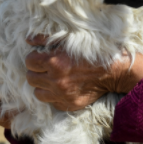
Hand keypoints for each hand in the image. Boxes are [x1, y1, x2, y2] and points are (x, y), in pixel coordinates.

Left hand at [25, 34, 142, 111]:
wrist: (114, 71)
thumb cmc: (93, 52)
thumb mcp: (71, 40)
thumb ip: (46, 38)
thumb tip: (28, 40)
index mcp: (54, 62)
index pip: (29, 61)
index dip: (34, 58)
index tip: (41, 56)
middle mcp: (55, 80)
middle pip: (30, 78)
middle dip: (36, 71)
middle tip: (46, 67)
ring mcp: (61, 95)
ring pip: (37, 92)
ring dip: (42, 85)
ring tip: (52, 78)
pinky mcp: (68, 105)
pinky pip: (51, 101)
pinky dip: (53, 94)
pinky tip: (63, 86)